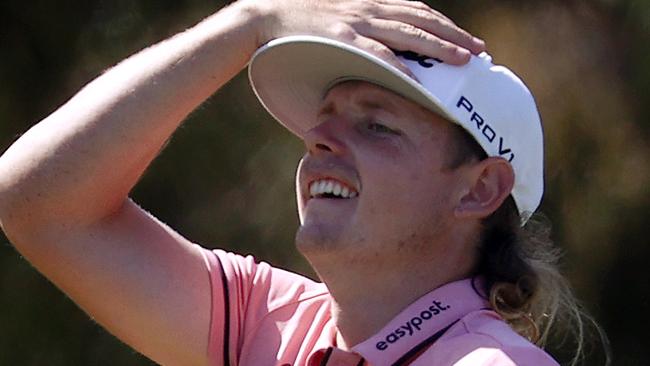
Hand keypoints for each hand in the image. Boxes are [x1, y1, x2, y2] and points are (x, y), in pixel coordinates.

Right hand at [247, 0, 485, 73]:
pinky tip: (417, 78)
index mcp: (371, 6)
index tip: (467, 40)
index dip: (445, 26)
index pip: (417, 12)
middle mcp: (370, 10)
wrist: (267, 16)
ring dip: (438, 47)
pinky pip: (376, 53)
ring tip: (463, 61)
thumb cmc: (303, 25)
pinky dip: (399, 65)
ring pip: (407, 33)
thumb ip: (363, 35)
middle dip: (454, 36)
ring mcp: (357, 22)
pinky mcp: (342, 38)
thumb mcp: (340, 22)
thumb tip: (384, 60)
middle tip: (480, 52)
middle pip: (421, 21)